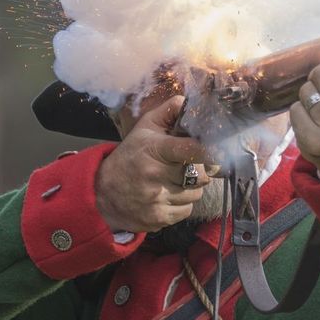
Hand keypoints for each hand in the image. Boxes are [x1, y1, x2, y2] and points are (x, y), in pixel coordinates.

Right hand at [95, 95, 210, 232]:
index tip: (217, 150)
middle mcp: (156, 175)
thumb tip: (188, 101)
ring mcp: (158, 199)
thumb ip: (168, 112)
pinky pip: (187, 210)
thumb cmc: (129, 156)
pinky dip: (183, 204)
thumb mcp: (144, 129)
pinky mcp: (159, 218)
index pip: (190, 149)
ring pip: (196, 193)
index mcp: (155, 150)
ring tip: (176, 180)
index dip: (208, 150)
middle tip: (192, 165)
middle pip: (201, 175)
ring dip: (192, 187)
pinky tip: (169, 195)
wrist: (102, 193)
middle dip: (202, 170)